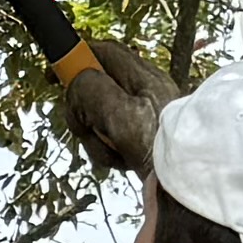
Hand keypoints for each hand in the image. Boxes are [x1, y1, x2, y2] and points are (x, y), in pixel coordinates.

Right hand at [55, 34, 174, 178]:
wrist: (188, 189)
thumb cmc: (158, 149)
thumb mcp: (118, 114)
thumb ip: (91, 91)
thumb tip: (76, 84)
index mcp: (143, 79)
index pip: (104, 53)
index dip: (76, 57)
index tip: (54, 74)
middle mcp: (144, 94)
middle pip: (96, 89)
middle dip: (83, 110)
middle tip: (86, 128)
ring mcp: (143, 118)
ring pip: (100, 118)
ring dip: (96, 137)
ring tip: (114, 152)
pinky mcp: (142, 141)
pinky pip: (112, 140)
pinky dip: (109, 152)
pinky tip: (122, 161)